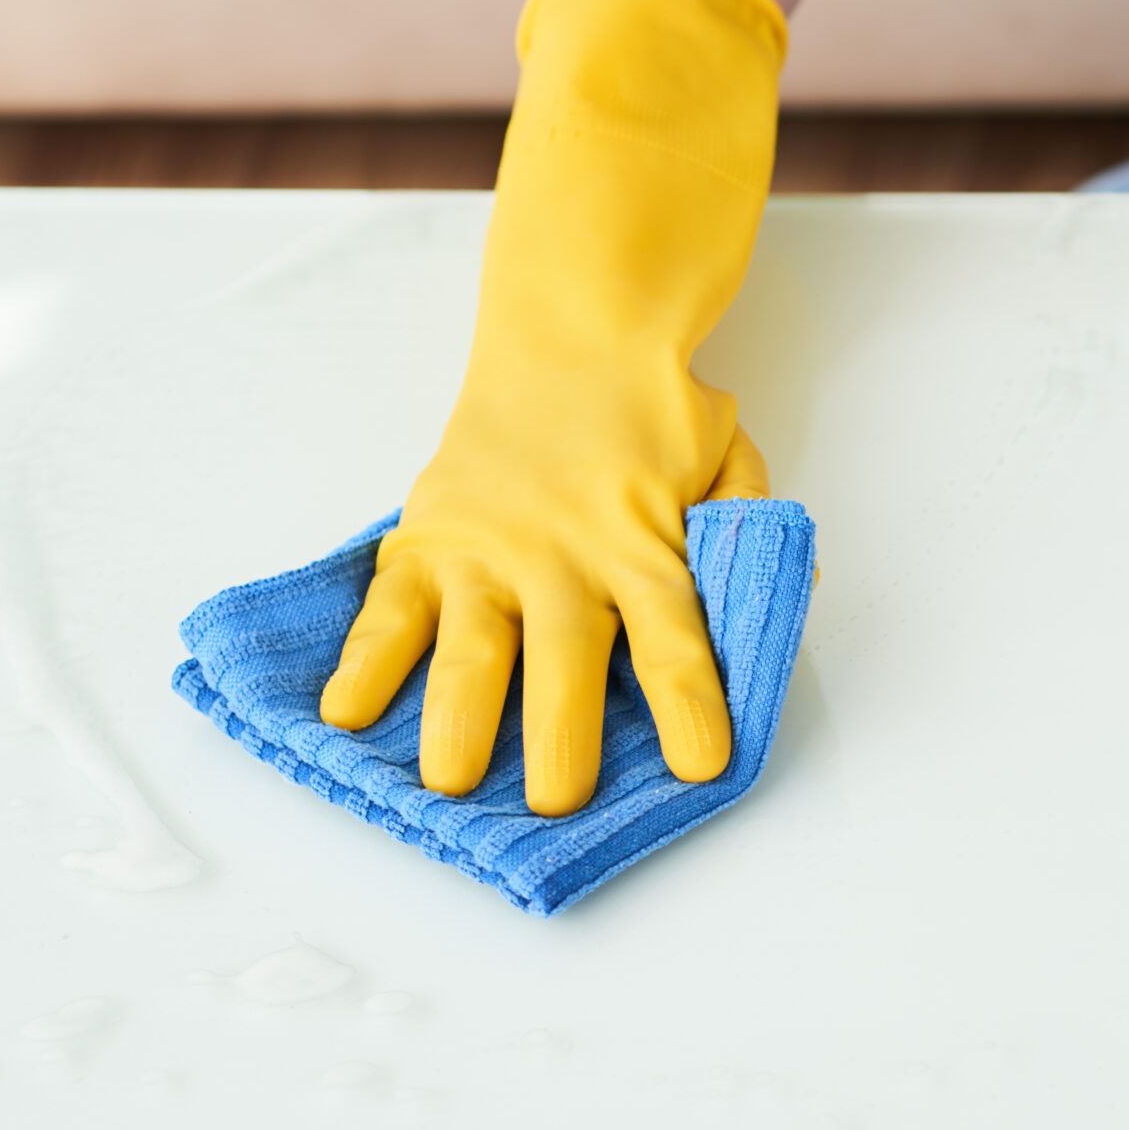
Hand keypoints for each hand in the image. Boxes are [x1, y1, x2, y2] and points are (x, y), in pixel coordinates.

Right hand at [315, 0, 786, 816]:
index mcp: (642, 545)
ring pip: (470, 645)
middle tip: (558, 801)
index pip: (674, 639)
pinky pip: (388, 609)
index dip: (688, 706)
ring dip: (457, 717)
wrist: (573, 328)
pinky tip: (342, 716)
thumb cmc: (658, 415)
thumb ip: (747, 530)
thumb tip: (787, 594)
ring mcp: (486, 548)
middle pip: (564, 657)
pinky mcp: (427, 539)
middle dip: (560, 734)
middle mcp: (561, 554)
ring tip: (448, 784)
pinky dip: (362, 661)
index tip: (698, 768)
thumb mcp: (728, 463)